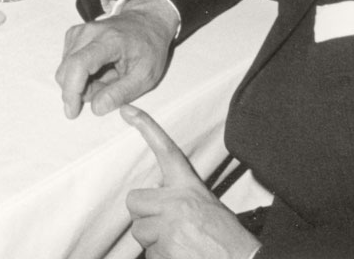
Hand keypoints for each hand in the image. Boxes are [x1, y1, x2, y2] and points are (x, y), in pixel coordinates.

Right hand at [55, 0, 176, 117]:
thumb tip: (96, 108)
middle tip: (108, 92)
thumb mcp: (145, 76)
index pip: (79, 64)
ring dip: (82, 82)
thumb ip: (121, 93)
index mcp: (109, 41)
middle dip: (80, 90)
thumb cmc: (149, 49)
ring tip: (108, 78)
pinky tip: (99, 71)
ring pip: (66, 68)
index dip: (72, 90)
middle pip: (67, 69)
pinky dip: (80, 74)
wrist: (147, 22)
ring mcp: (79, 31)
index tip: (72, 112)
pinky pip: (67, 62)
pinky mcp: (74, 34)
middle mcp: (89, 32)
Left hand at [122, 105, 259, 258]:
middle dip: (144, 216)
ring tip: (179, 243)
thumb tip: (151, 200)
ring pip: (139, 230)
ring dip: (153, 240)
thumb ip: (177, 198)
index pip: (166, 151)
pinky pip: (148, 253)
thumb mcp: (205, 205)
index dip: (146, 126)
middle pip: (134, 202)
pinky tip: (180, 255)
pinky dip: (160, 256)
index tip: (127, 110)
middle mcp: (177, 202)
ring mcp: (169, 226)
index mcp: (189, 187)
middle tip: (168, 227)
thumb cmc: (225, 236)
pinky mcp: (165, 248)